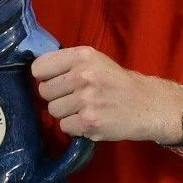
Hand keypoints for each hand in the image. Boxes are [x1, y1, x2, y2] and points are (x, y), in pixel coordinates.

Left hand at [32, 46, 182, 142]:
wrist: (146, 104)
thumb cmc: (117, 82)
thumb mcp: (96, 61)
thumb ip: (68, 63)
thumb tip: (37, 73)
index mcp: (82, 55)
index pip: (40, 67)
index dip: (45, 77)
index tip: (56, 81)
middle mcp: (83, 75)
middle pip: (44, 91)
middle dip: (56, 96)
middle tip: (75, 97)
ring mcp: (86, 99)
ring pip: (53, 110)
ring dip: (65, 113)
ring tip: (84, 109)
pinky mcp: (89, 122)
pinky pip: (64, 126)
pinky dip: (74, 126)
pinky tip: (89, 120)